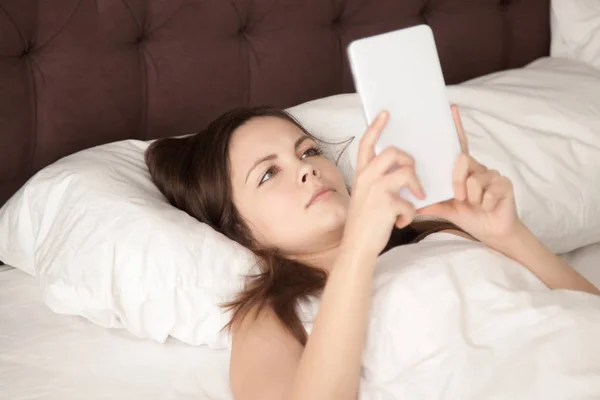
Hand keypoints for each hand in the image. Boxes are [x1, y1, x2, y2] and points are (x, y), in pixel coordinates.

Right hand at [343, 111, 424, 257]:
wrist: (357, 248)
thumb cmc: (364, 224)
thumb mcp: (365, 198)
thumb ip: (376, 182)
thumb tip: (399, 173)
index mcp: (361, 175)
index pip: (367, 144)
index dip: (376, 127)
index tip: (386, 114)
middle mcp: (366, 179)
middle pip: (393, 152)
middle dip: (410, 161)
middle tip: (413, 175)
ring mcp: (376, 190)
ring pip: (406, 172)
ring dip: (417, 186)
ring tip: (416, 198)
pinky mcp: (387, 204)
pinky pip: (410, 201)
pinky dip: (410, 214)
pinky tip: (402, 223)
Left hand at [417, 105, 520, 242]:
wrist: (493, 232)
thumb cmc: (470, 216)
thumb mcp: (447, 209)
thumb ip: (432, 203)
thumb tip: (412, 204)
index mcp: (463, 170)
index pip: (458, 145)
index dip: (456, 127)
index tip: (451, 108)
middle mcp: (478, 168)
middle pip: (462, 161)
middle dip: (457, 181)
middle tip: (459, 197)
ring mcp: (492, 174)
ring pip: (473, 180)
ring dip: (472, 198)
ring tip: (476, 205)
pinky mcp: (504, 184)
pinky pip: (487, 192)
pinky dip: (484, 204)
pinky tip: (488, 207)